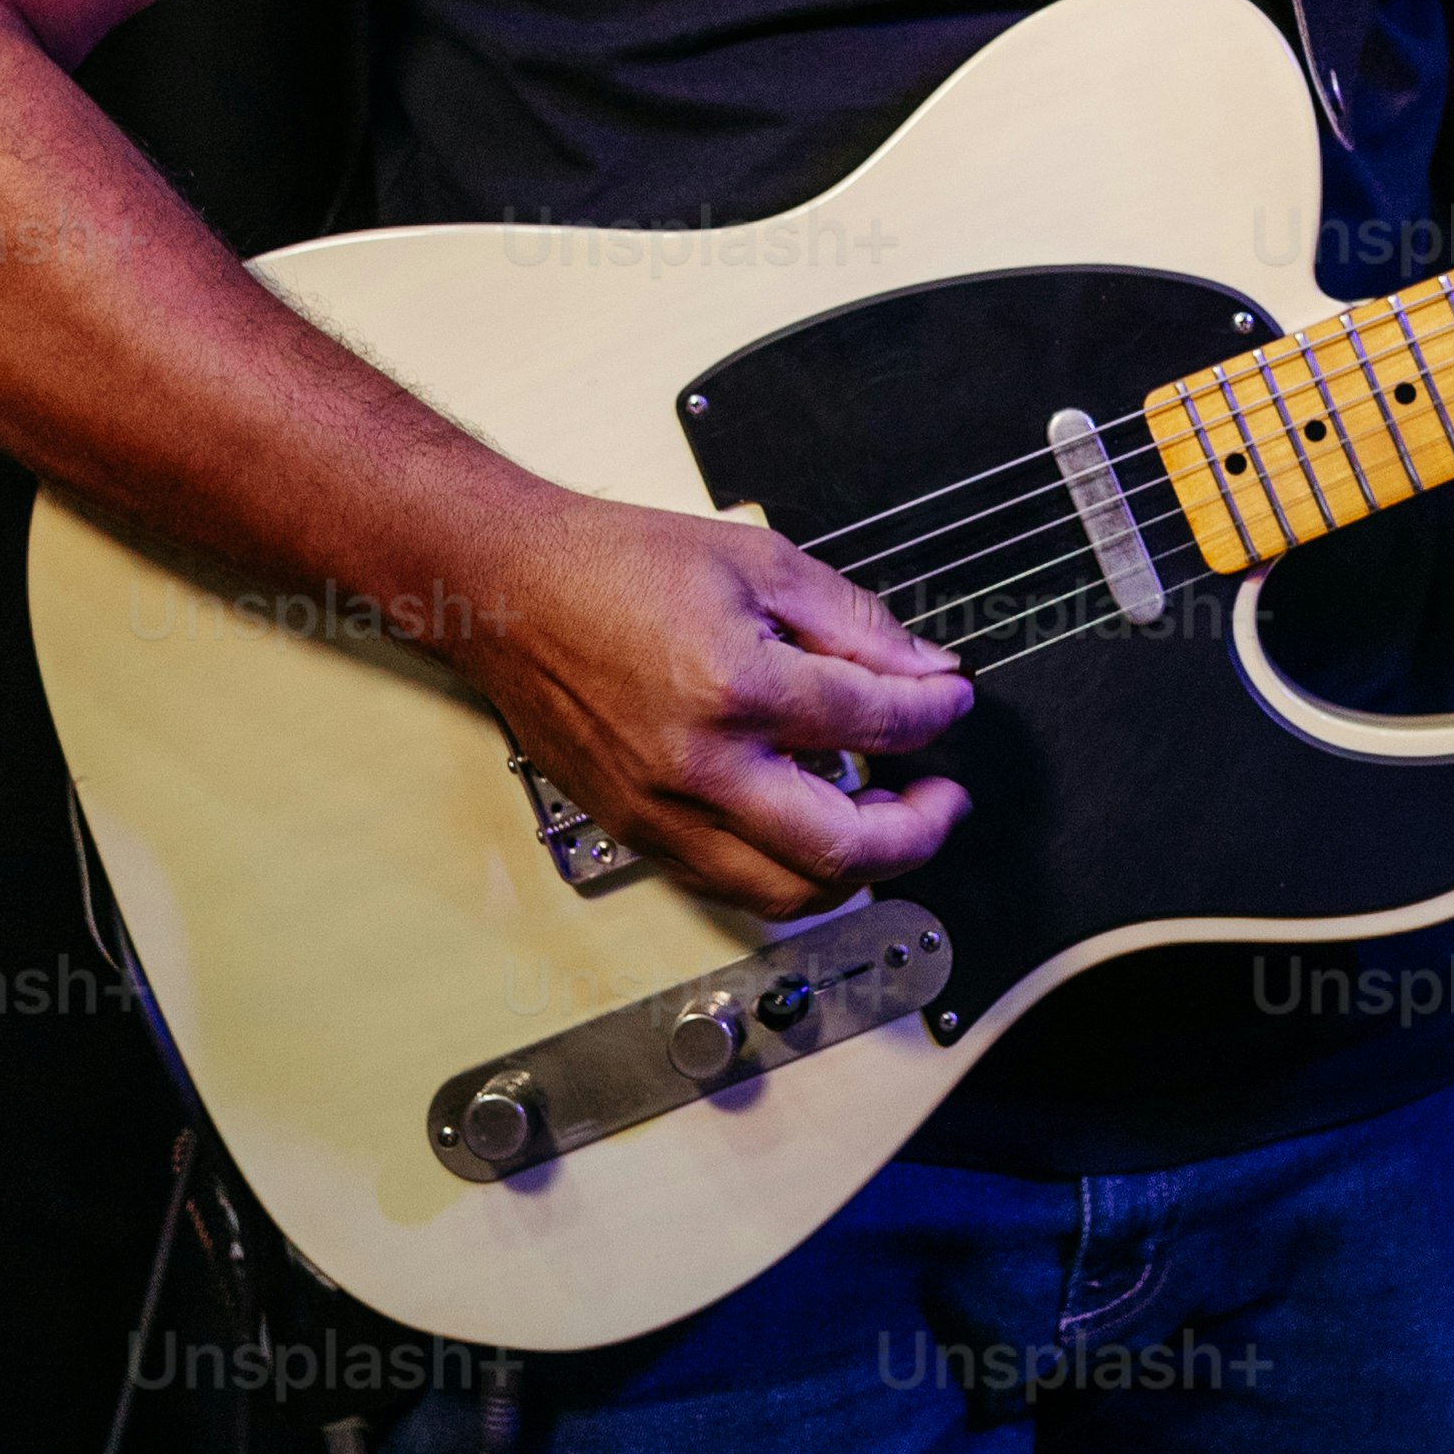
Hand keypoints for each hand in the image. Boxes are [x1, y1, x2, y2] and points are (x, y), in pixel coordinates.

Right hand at [474, 494, 972, 920]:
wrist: (506, 587)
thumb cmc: (611, 564)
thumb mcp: (756, 560)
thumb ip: (852, 621)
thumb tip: (921, 668)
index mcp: (734, 687)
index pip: (874, 724)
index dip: (933, 715)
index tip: (948, 703)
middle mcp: (698, 767)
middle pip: (844, 848)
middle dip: (918, 831)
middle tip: (941, 799)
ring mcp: (661, 811)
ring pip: (788, 893)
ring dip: (857, 869)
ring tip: (883, 821)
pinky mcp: (635, 831)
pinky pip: (731, 884)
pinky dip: (787, 870)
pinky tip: (809, 823)